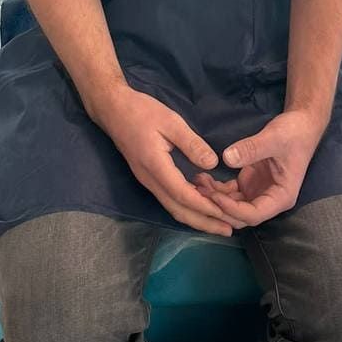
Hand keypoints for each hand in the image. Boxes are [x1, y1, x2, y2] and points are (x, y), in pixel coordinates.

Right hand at [88, 83, 236, 235]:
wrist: (113, 110)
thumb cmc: (141, 111)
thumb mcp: (170, 121)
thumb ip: (191, 143)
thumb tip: (212, 164)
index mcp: (155, 166)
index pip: (182, 194)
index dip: (204, 206)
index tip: (225, 214)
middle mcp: (150, 180)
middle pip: (177, 210)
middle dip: (203, 222)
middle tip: (228, 231)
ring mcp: (147, 180)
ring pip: (173, 207)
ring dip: (196, 218)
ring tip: (218, 223)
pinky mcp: (148, 177)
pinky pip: (169, 198)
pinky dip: (187, 206)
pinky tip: (201, 203)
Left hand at [193, 110, 325, 227]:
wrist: (300, 124)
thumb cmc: (293, 133)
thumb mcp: (274, 138)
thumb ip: (252, 149)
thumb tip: (227, 158)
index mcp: (281, 197)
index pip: (254, 214)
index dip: (233, 209)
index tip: (215, 196)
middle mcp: (269, 199)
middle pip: (241, 215)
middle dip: (220, 208)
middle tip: (199, 193)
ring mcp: (258, 192)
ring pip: (233, 206)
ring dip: (215, 198)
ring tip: (197, 183)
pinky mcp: (250, 182)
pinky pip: (231, 192)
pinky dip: (217, 188)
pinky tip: (203, 178)